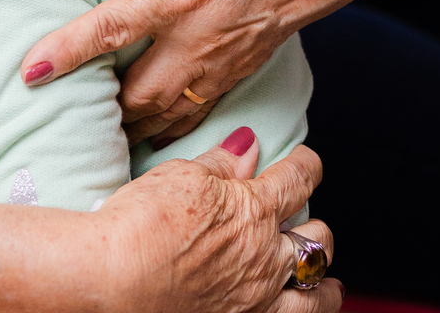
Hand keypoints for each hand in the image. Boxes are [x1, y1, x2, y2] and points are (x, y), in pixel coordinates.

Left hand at [20, 0, 439, 142]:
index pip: (116, 29)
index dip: (69, 51)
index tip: (30, 71)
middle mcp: (204, 35)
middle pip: (139, 96)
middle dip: (102, 111)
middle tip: (61, 112)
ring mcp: (229, 55)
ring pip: (172, 113)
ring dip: (138, 124)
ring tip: (103, 130)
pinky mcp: (250, 61)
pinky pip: (204, 109)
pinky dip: (176, 123)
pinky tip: (160, 123)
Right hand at [101, 127, 341, 312]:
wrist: (111, 280)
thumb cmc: (141, 224)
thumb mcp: (182, 175)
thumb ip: (222, 163)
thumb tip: (249, 145)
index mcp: (254, 211)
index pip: (300, 179)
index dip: (308, 164)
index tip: (306, 160)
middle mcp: (263, 259)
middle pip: (318, 241)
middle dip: (318, 228)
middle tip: (309, 223)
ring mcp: (252, 302)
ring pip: (315, 299)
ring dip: (325, 288)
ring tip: (328, 285)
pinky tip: (285, 311)